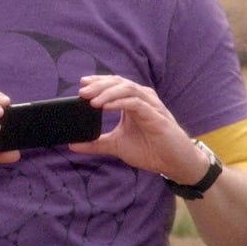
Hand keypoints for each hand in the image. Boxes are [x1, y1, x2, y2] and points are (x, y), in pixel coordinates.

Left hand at [70, 75, 206, 181]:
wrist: (174, 163)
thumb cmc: (150, 150)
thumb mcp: (117, 145)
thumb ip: (96, 143)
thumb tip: (72, 144)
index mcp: (133, 102)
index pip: (114, 84)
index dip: (98, 82)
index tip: (81, 85)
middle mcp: (142, 99)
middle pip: (119, 83)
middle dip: (99, 85)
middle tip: (82, 92)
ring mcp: (150, 106)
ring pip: (127, 89)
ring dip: (108, 93)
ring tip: (92, 101)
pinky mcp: (156, 116)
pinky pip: (136, 103)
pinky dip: (120, 103)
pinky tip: (107, 107)